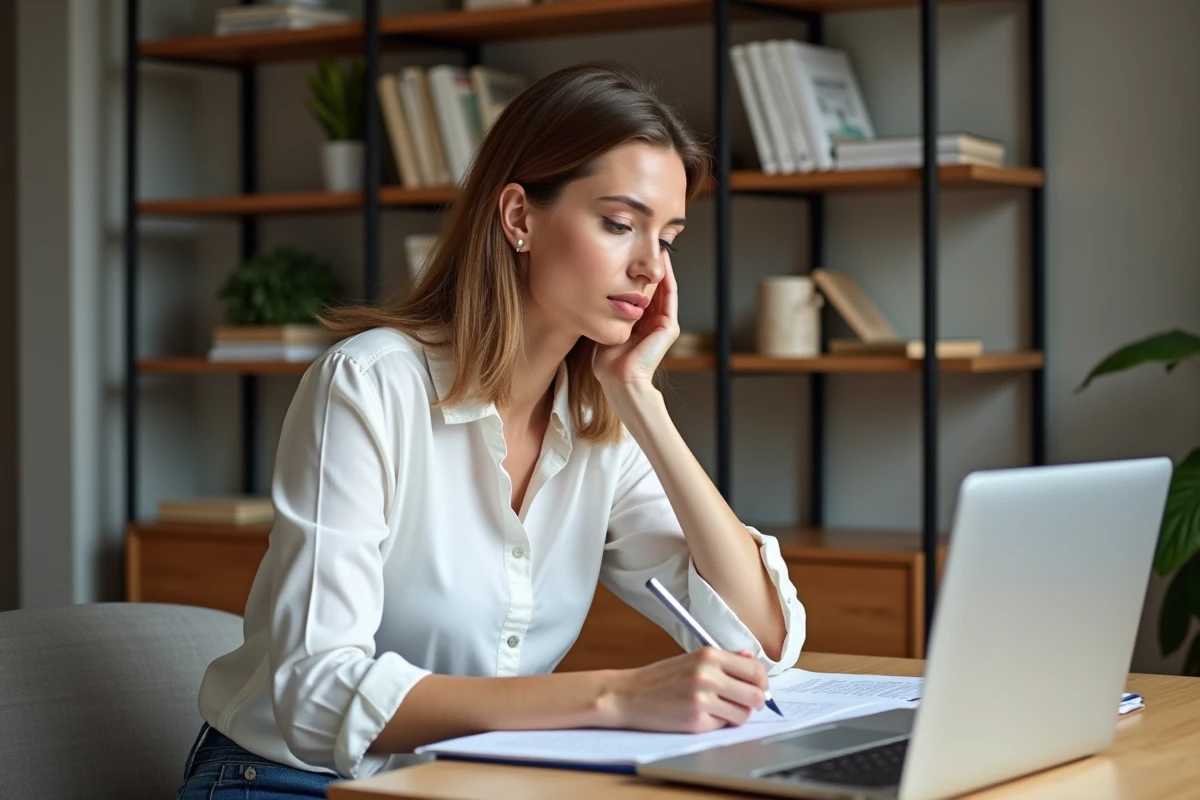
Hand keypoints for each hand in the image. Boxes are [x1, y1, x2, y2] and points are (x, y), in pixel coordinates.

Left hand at [593, 258, 679, 389]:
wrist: (619, 379)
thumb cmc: (608, 361)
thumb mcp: (606, 327)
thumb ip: (608, 311)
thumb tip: (595, 291)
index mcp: (641, 324)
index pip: (642, 293)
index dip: (638, 273)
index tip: (631, 254)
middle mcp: (654, 322)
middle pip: (655, 287)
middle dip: (651, 267)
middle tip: (648, 244)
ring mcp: (664, 324)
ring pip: (665, 288)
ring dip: (662, 268)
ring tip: (658, 247)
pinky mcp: (669, 327)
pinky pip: (669, 296)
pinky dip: (667, 278)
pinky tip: (662, 263)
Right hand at [600, 647, 767, 733]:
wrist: (628, 695)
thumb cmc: (660, 678)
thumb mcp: (691, 659)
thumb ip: (724, 660)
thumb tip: (752, 660)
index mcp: (709, 655)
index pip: (755, 670)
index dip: (761, 682)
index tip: (758, 687)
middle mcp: (708, 675)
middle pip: (755, 694)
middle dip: (754, 702)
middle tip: (745, 703)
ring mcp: (702, 700)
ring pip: (743, 714)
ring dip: (736, 714)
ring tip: (718, 709)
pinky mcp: (696, 722)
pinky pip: (723, 726)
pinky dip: (717, 723)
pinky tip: (701, 716)